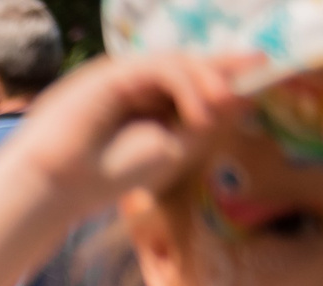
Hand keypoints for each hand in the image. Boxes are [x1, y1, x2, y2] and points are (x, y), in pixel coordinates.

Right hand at [10, 52, 247, 210]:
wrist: (58, 186)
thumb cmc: (108, 177)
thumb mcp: (174, 150)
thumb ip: (206, 122)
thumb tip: (245, 94)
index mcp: (149, 108)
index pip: (193, 82)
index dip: (227, 77)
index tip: (264, 75)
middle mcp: (137, 88)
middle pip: (190, 65)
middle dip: (227, 68)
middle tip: (262, 70)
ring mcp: (123, 78)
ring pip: (179, 62)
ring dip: (209, 80)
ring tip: (223, 105)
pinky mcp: (113, 73)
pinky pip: (161, 66)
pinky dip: (186, 84)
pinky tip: (198, 111)